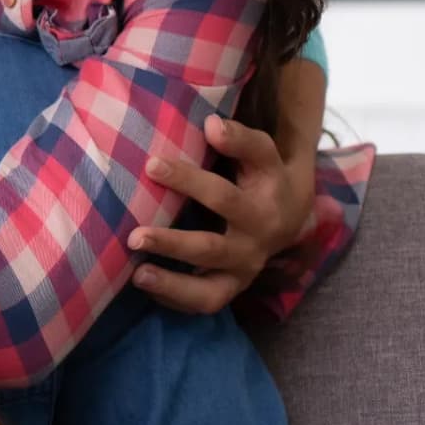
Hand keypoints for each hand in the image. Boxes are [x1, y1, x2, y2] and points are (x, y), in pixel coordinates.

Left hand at [129, 115, 309, 313]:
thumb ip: (239, 138)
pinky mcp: (232, 287)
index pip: (227, 190)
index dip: (197, 173)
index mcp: (263, 202)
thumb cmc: (262, 177)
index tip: (160, 158)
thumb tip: (210, 123)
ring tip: (137, 274)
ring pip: (209, 285)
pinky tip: (143, 283)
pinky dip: (174, 298)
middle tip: (133, 234)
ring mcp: (244, 268)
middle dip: (173, 242)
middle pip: (212, 246)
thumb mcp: (261, 154)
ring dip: (172, 282)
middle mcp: (256, 240)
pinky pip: (204, 301)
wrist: (291, 216)